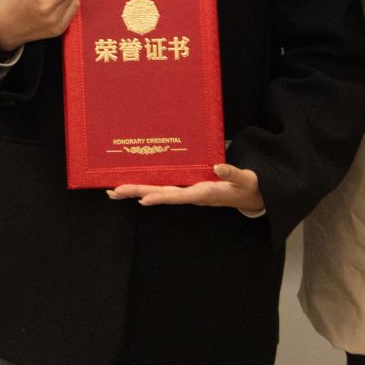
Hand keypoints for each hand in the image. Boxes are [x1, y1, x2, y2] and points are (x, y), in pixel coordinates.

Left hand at [108, 163, 262, 211]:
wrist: (250, 196)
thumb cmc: (248, 187)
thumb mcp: (245, 180)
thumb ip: (232, 173)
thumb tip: (217, 165)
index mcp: (204, 192)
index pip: (178, 196)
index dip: (160, 198)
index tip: (143, 199)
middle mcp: (191, 194)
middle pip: (160, 194)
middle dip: (137, 193)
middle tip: (114, 192)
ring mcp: (188, 192)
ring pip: (159, 192)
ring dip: (137, 192)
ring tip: (115, 191)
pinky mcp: (188, 188)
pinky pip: (165, 188)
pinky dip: (149, 188)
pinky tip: (135, 189)